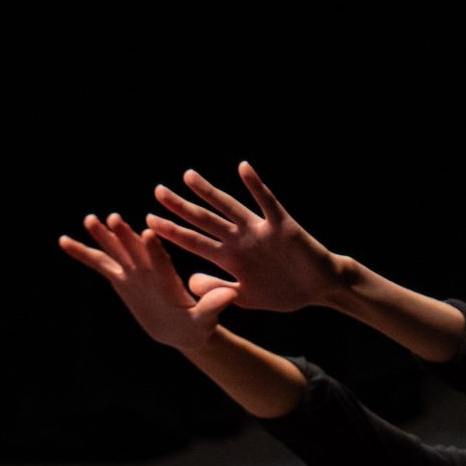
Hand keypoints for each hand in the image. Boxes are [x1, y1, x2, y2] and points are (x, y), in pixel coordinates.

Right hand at [59, 212, 231, 349]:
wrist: (183, 328)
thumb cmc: (199, 325)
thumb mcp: (206, 319)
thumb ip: (213, 306)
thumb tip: (231, 295)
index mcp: (170, 277)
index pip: (161, 260)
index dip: (154, 249)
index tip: (147, 232)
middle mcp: (150, 268)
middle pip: (135, 249)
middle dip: (124, 236)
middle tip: (112, 218)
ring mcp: (134, 271)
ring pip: (116, 250)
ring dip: (103, 236)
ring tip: (91, 219)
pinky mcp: (121, 277)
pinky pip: (100, 263)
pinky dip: (82, 253)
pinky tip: (64, 241)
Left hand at [143, 162, 341, 315]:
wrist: (317, 289)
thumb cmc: (282, 291)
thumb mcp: (244, 297)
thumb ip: (217, 288)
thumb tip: (188, 281)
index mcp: (229, 257)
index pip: (194, 241)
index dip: (172, 232)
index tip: (148, 221)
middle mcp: (239, 239)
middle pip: (204, 220)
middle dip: (181, 208)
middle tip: (157, 191)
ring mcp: (258, 230)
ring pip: (228, 208)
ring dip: (209, 192)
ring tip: (187, 176)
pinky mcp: (281, 226)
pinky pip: (267, 203)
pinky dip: (256, 186)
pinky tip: (243, 168)